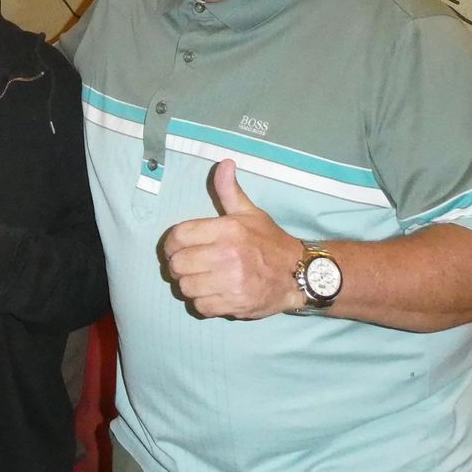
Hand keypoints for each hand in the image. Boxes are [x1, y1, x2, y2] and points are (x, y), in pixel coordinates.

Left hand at [159, 159, 303, 318]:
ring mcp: (232, 282)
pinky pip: (200, 307)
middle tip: (189, 266)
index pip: (178, 236)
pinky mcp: (235, 304)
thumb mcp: (250, 213)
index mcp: (228, 230)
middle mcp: (228, 255)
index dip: (171, 244)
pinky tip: (213, 294)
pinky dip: (202, 303)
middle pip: (177, 264)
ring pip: (186, 287)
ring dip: (190, 285)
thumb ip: (230, 191)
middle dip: (179, 266)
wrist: (299, 274)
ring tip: (202, 280)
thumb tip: (224, 164)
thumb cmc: (270, 242)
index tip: (177, 248)